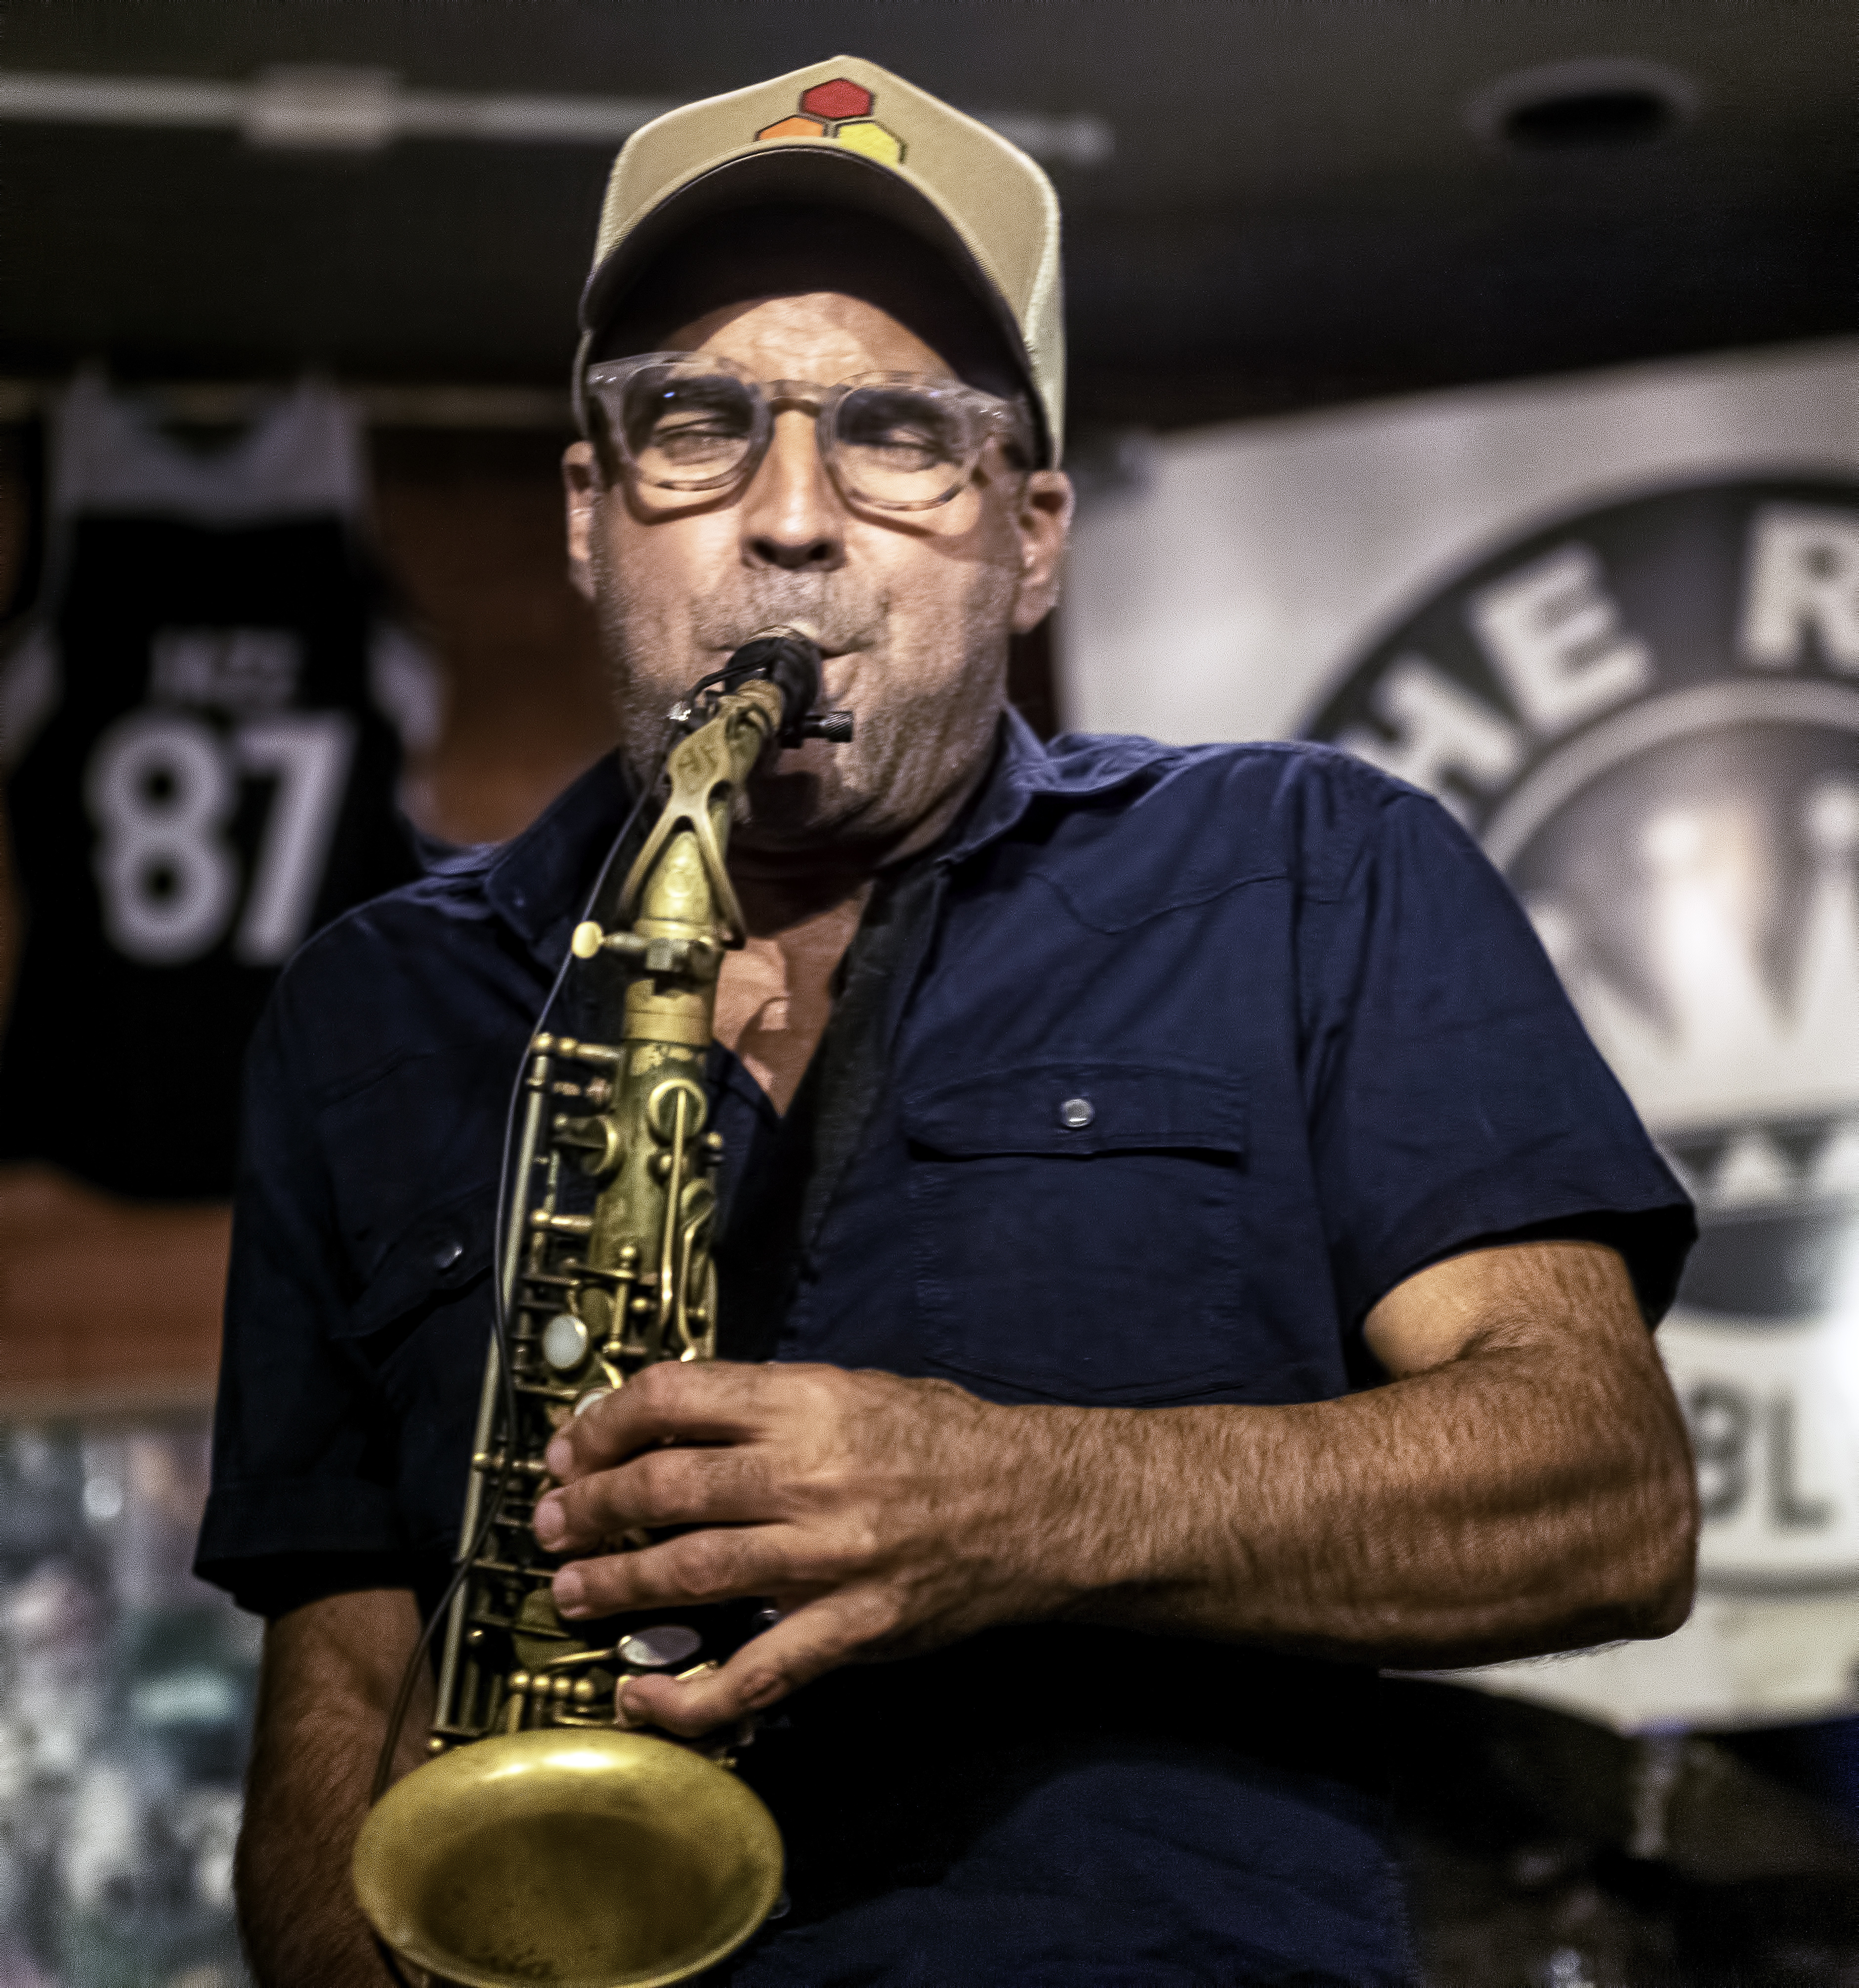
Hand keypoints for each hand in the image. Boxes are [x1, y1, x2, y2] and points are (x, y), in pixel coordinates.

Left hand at [531, 1361, 1090, 1737]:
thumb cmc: (946, 1441)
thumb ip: (771, 1404)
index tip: (574, 1448)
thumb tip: (676, 1417)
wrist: (1040, 1506)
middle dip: (590, 1509)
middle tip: (551, 1525)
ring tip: (571, 1589)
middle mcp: (809, 1474)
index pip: (674, 1399)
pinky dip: (688, 1698)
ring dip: (614, 1584)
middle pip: (664, 1487)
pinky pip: (754, 1675)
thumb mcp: (857, 1389)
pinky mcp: (851, 1629)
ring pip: (690, 1573)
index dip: (605, 1424)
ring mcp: (829, 1557)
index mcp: (807, 1401)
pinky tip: (642, 1698)